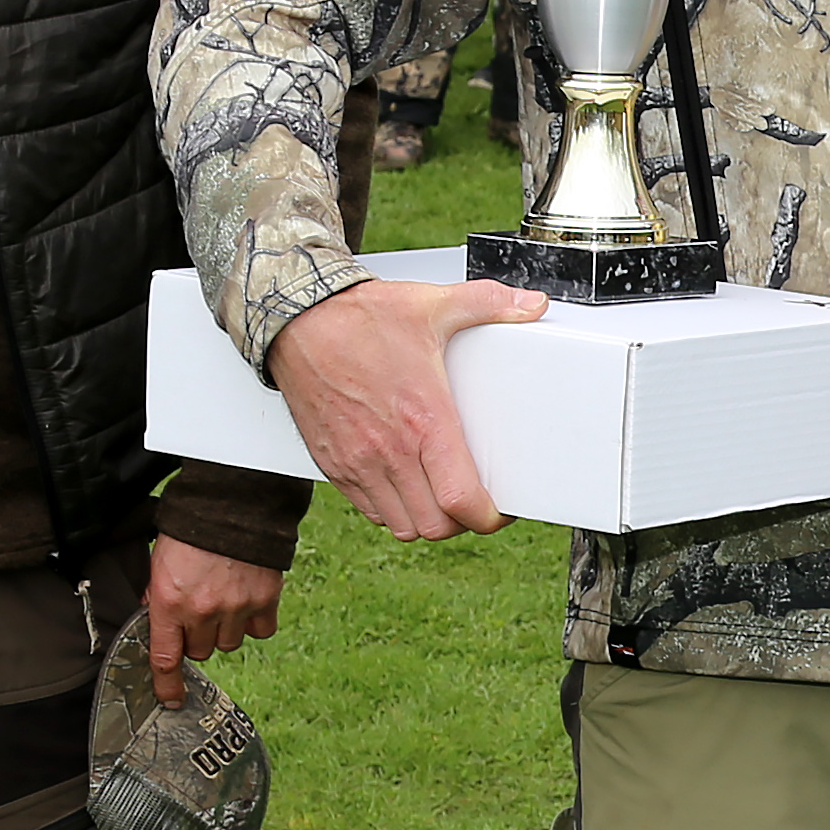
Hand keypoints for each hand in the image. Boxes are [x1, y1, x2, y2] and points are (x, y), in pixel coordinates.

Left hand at [143, 538, 282, 707]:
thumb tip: (157, 618)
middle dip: (197, 637)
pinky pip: (260, 631)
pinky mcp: (264, 600)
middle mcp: (202, 611)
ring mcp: (235, 608)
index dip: (167, 684)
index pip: (165, 657)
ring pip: (229, 644)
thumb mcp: (160, 560)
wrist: (233, 503)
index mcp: (169, 602)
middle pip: (200, 651)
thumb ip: (157, 594)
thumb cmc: (191, 528)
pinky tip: (247, 601)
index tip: (171, 699)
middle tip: (199, 611)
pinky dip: (254, 622)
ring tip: (224, 600)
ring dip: (224, 630)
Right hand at [265, 272, 546, 538]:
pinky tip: (404, 484)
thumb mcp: (433, 304)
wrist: (295, 319)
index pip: (461, 501)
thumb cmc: (359, 316)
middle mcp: (390, 451)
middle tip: (475, 499)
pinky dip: (392, 509)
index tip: (503, 507)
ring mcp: (358, 463)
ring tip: (441, 496)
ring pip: (403, 526)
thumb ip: (490, 304)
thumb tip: (533, 303)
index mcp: (423, 420)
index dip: (491, 517)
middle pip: (436, 526)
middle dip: (462, 521)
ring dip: (426, 519)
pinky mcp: (333, 465)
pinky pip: (370, 510)